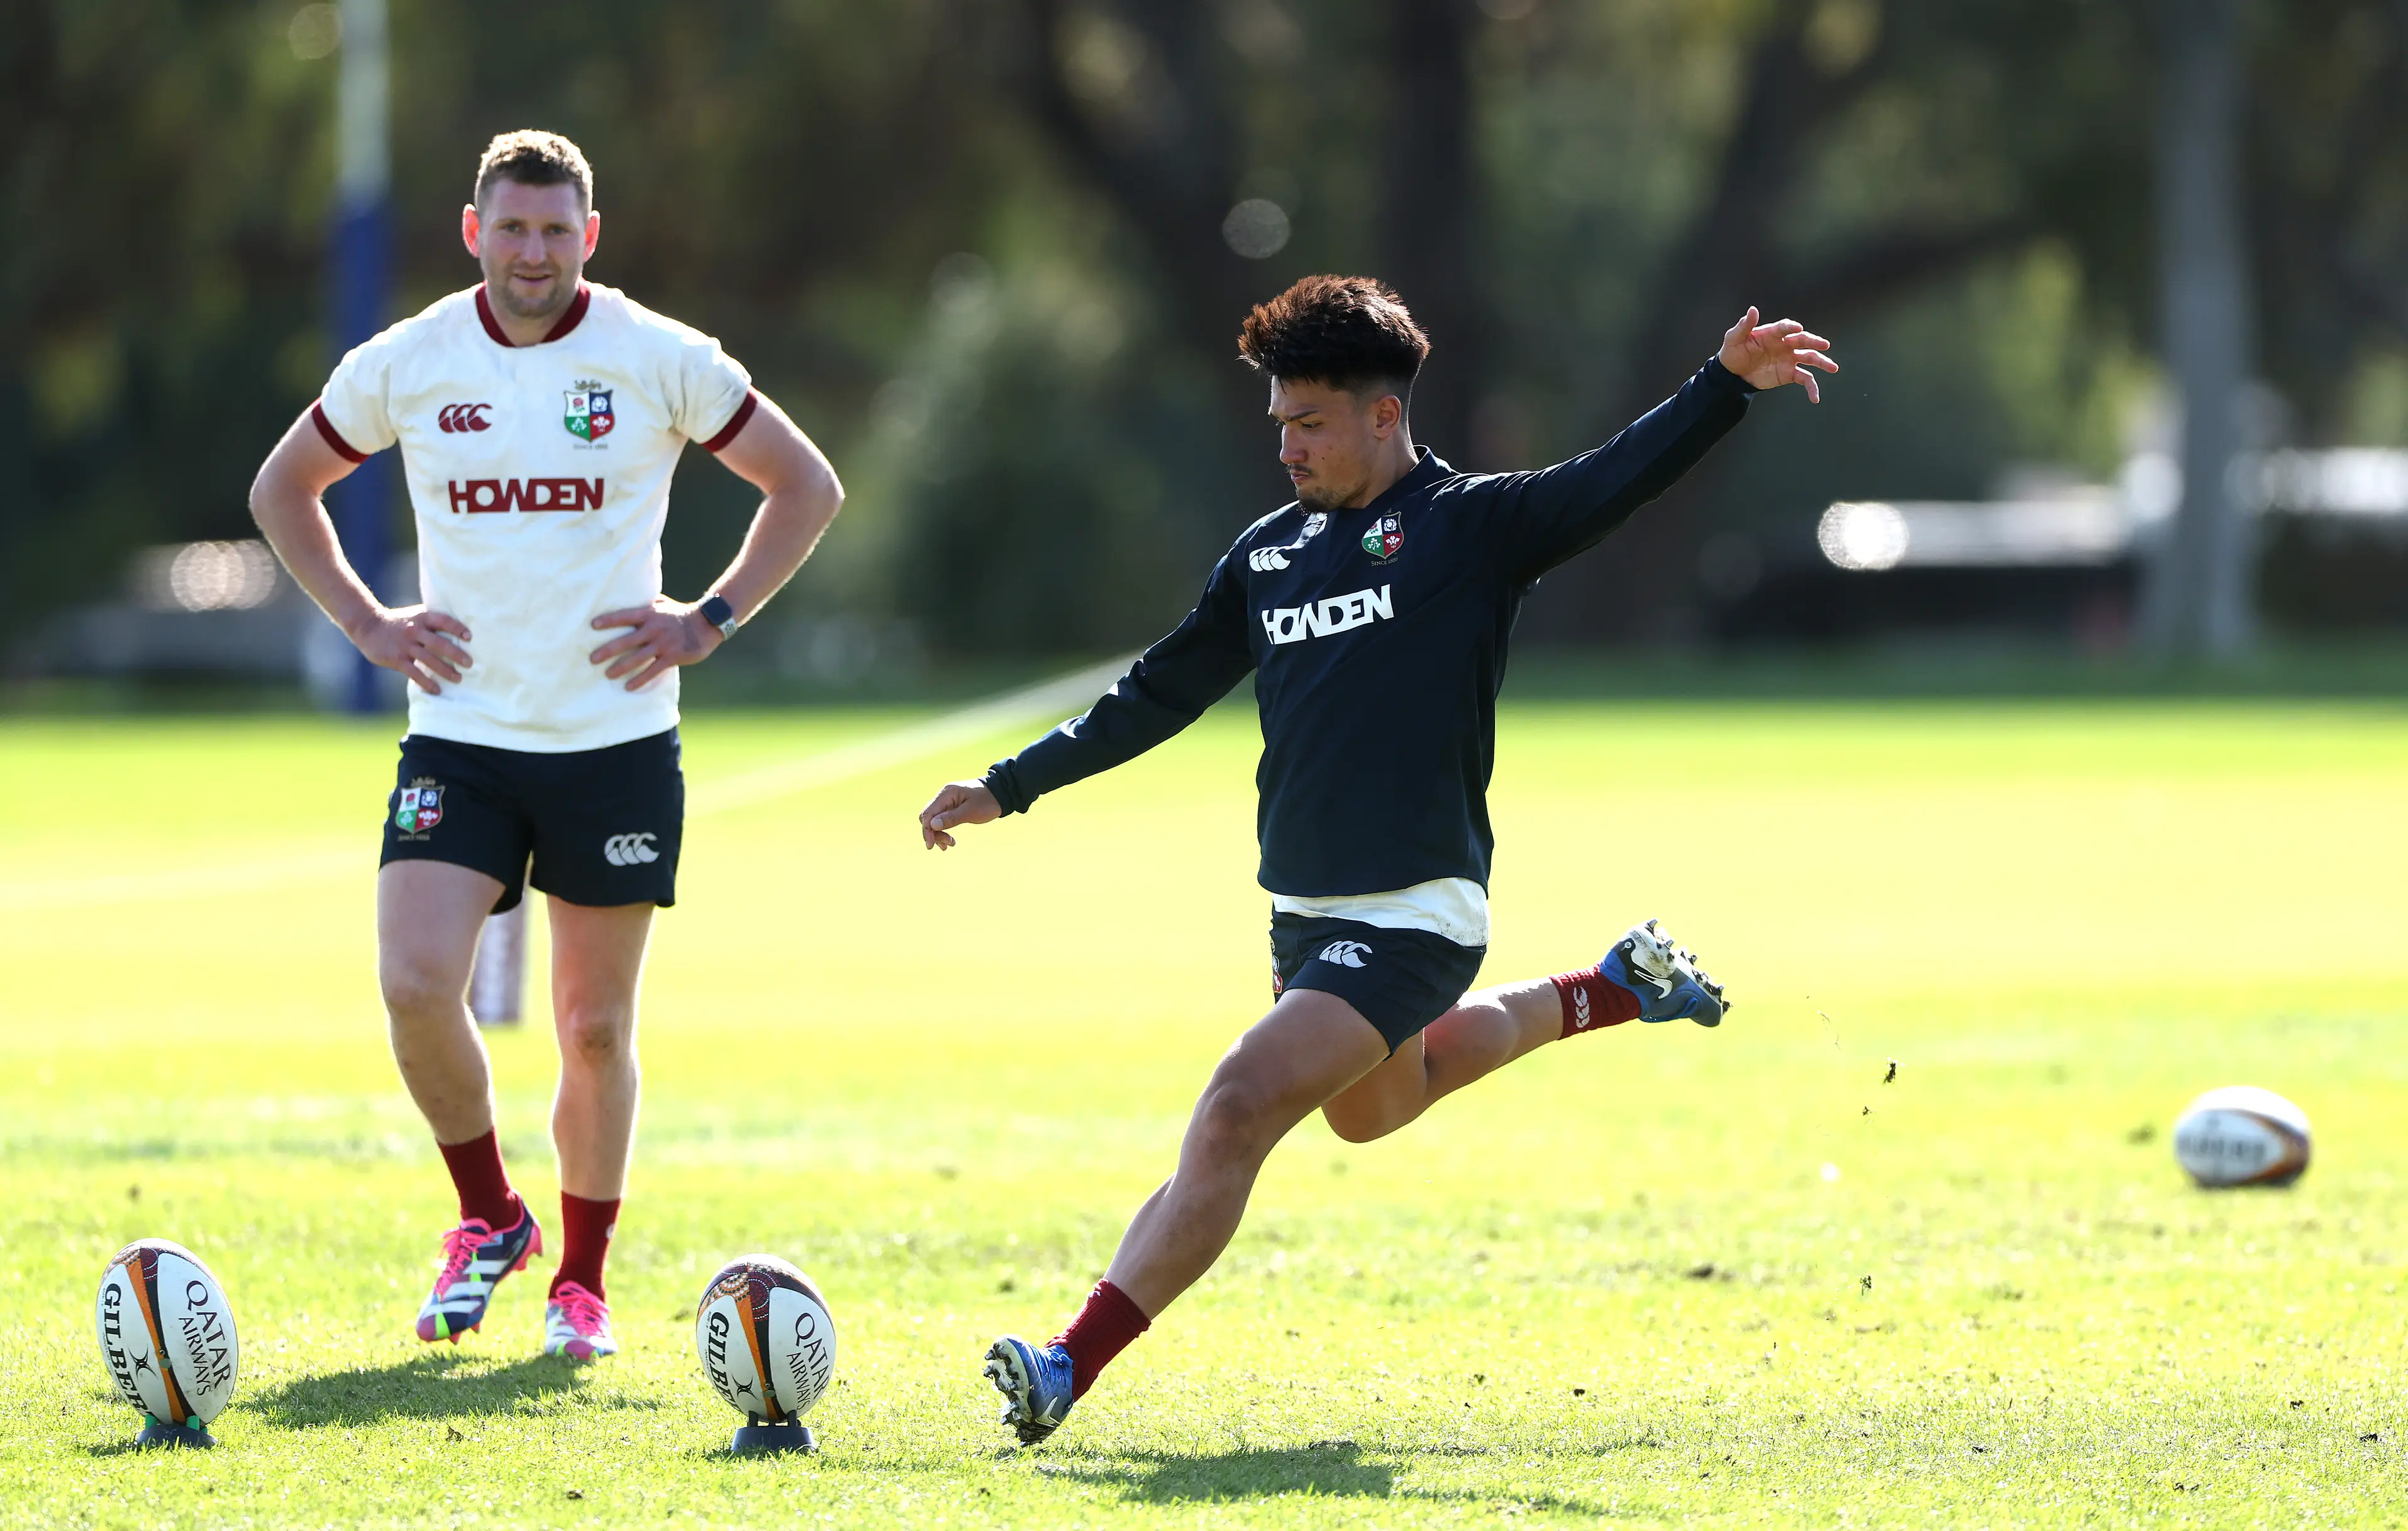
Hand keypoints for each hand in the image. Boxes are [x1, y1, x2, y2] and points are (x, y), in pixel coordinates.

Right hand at [350, 604, 471, 693]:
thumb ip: (433, 621)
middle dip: (456, 654)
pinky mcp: (396, 659)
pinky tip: (437, 690)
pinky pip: (414, 673)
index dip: (457, 628)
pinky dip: (426, 682)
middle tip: (469, 664)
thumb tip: (461, 630)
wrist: (368, 626)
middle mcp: (414, 630)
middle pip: (439, 643)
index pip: (443, 621)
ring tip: (458, 679)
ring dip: (445, 671)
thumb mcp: (416, 615)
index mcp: (422, 617)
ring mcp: (405, 645)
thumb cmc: (399, 622)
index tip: (470, 637)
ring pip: (429, 660)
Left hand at [589, 597, 722, 690]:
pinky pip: (652, 670)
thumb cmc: (681, 613)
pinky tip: (628, 686)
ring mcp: (663, 644)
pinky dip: (640, 679)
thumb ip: (646, 604)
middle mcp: (654, 629)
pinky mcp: (672, 657)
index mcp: (650, 614)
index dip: (609, 621)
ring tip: (607, 674)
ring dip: (620, 667)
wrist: (707, 624)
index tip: (592, 626)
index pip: (625, 616)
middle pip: (626, 641)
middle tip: (592, 658)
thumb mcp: (663, 603)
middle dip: (608, 650)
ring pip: (637, 658)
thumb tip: (628, 597)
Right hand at [919, 779, 999, 849]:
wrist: (999, 793)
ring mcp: (947, 801)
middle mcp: (943, 796)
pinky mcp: (951, 807)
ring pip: (933, 819)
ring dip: (938, 833)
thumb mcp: (971, 811)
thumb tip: (932, 825)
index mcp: (946, 794)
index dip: (927, 830)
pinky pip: (941, 819)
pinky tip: (949, 840)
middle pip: (928, 817)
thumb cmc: (987, 801)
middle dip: (933, 833)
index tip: (931, 845)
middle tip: (947, 845)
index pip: (928, 813)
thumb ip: (951, 818)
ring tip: (950, 844)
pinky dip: (943, 830)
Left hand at [1717, 308, 1838, 401]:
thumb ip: (1744, 325)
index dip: (1791, 327)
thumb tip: (1752, 310)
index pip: (1785, 328)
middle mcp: (1785, 344)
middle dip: (1814, 342)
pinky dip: (1811, 388)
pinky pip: (1805, 379)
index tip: (1798, 328)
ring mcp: (1789, 359)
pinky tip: (1815, 398)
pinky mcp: (1789, 374)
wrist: (1733, 374)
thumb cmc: (1733, 352)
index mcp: (1773, 333)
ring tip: (1833, 367)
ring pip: (1809, 358)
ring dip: (1822, 362)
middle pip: (1802, 341)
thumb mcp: (1734, 338)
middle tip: (1824, 345)